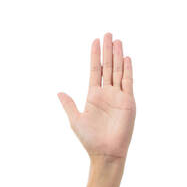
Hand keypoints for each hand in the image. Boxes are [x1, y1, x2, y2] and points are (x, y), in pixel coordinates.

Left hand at [57, 32, 135, 161]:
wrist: (106, 153)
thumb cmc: (90, 139)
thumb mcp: (75, 120)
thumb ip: (69, 104)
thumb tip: (59, 92)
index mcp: (94, 95)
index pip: (95, 70)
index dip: (95, 56)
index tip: (95, 41)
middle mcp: (107, 93)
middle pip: (108, 66)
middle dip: (108, 50)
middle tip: (108, 33)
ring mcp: (118, 96)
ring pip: (118, 70)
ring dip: (118, 56)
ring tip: (117, 40)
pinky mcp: (128, 102)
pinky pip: (128, 82)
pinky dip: (128, 69)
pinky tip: (127, 57)